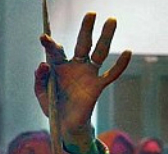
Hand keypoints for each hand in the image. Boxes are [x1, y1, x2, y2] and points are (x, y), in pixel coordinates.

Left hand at [34, 13, 131, 139]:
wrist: (64, 125)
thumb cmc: (52, 107)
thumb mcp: (41, 93)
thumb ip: (39, 79)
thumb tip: (42, 64)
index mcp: (59, 67)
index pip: (56, 51)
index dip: (49, 44)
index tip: (43, 37)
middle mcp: (75, 66)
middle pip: (82, 44)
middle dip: (85, 29)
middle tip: (91, 13)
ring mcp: (88, 75)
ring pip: (99, 53)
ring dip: (105, 37)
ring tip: (112, 21)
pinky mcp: (97, 86)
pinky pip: (111, 74)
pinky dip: (120, 64)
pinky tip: (127, 52)